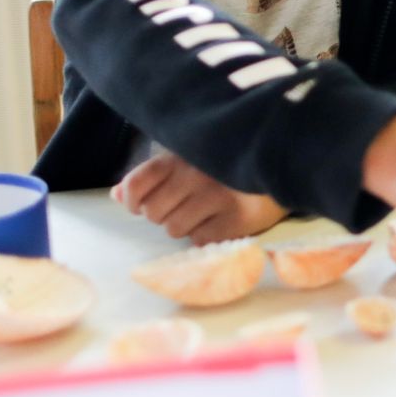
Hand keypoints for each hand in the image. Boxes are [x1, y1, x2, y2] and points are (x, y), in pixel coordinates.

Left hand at [114, 152, 287, 244]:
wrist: (278, 169)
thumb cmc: (222, 169)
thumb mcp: (185, 163)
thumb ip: (151, 177)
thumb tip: (116, 195)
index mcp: (181, 156)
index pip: (136, 183)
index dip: (131, 200)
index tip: (139, 205)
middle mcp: (197, 174)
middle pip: (152, 213)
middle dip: (162, 215)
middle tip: (181, 207)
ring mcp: (218, 196)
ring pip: (174, 229)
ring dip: (184, 226)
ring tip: (203, 213)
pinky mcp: (236, 218)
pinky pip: (200, 240)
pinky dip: (205, 235)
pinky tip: (219, 220)